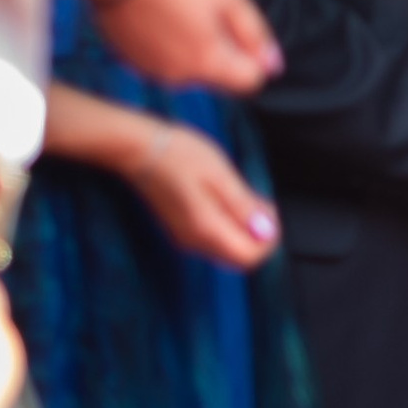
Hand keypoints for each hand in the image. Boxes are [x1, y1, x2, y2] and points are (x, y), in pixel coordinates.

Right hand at [90, 0, 281, 94]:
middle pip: (220, 75)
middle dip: (223, 48)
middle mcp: (179, 77)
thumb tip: (273, 66)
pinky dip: (166, 42)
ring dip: (193, 44)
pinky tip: (158, 11)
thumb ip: (255, 34)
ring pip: (190, 67)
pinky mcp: (129, 59)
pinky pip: (162, 59)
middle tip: (206, 6)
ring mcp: (150, 70)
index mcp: (208, 63)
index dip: (253, 54)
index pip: (251, 80)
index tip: (238, 24)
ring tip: (179, 4)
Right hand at [125, 122, 281, 269]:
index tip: (269, 212)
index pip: (249, 257)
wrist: (138, 149)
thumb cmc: (178, 155)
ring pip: (228, 247)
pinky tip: (227, 198)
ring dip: (244, 228)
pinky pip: (214, 238)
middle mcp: (194, 241)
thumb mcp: (220, 176)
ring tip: (243, 196)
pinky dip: (229, 224)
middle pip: (239, 256)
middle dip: (258, 234)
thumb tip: (265, 231)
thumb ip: (243, 207)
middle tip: (259, 202)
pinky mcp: (180, 229)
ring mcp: (185, 237)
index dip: (267, 239)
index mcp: (206, 229)